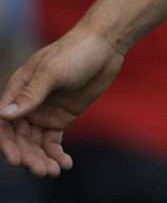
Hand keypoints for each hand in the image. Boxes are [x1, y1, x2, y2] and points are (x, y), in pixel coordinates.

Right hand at [0, 28, 125, 176]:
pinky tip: (66, 164)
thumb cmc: (76, 52)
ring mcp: (44, 113)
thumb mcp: (53, 71)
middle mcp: (27, 105)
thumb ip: (31, 93)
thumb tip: (4, 114)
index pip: (4, 124)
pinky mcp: (61, 118)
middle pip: (19, 138)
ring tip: (54, 172)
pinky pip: (53, 142)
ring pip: (35, 143)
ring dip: (42, 159)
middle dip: (27, 156)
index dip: (7, 143)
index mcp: (18, 90)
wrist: (106, 45)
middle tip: (41, 170)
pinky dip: (57, 154)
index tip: (17, 159)